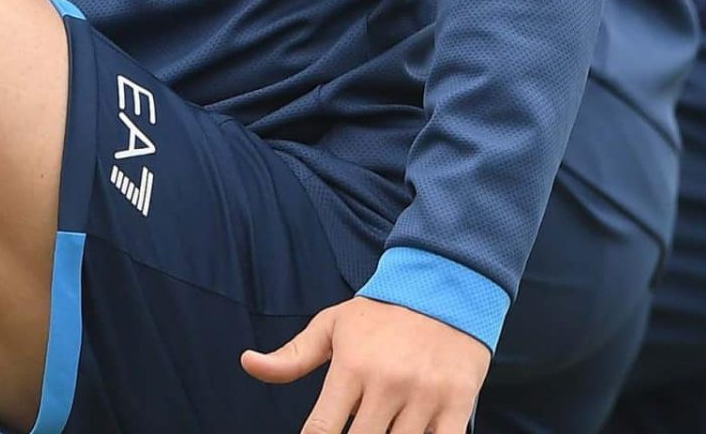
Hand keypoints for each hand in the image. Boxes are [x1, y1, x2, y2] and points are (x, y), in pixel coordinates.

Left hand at [242, 296, 488, 433]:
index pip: (321, 429)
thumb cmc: (382, 313)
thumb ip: (292, 355)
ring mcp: (425, 396)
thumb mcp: (333, 325)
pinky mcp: (458, 404)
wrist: (446, 285)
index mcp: (352, 367)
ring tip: (378, 429)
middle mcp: (387, 383)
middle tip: (353, 432)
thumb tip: (248, 363)